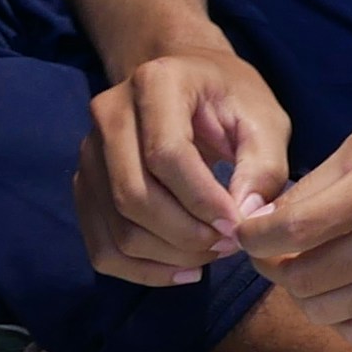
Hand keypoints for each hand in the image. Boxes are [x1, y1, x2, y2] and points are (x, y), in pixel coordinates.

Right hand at [77, 47, 291, 286]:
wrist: (186, 80)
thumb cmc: (230, 99)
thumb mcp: (265, 119)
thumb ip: (263, 167)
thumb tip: (244, 219)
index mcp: (154, 83)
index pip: (165, 155)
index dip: (203, 201)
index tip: (238, 226)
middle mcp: (109, 113)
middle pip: (134, 196)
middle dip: (187, 235)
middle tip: (228, 244)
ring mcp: (89, 152)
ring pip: (118, 229)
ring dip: (170, 257)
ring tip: (212, 252)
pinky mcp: (86, 186)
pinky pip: (103, 248)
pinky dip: (144, 271)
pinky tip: (183, 268)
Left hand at [239, 100, 351, 343]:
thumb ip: (315, 185)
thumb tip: (264, 222)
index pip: (295, 230)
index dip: (255, 238)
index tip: (247, 232)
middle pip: (304, 277)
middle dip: (273, 266)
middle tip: (271, 251)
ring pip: (326, 311)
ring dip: (301, 294)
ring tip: (305, 268)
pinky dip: (337, 318)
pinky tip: (340, 292)